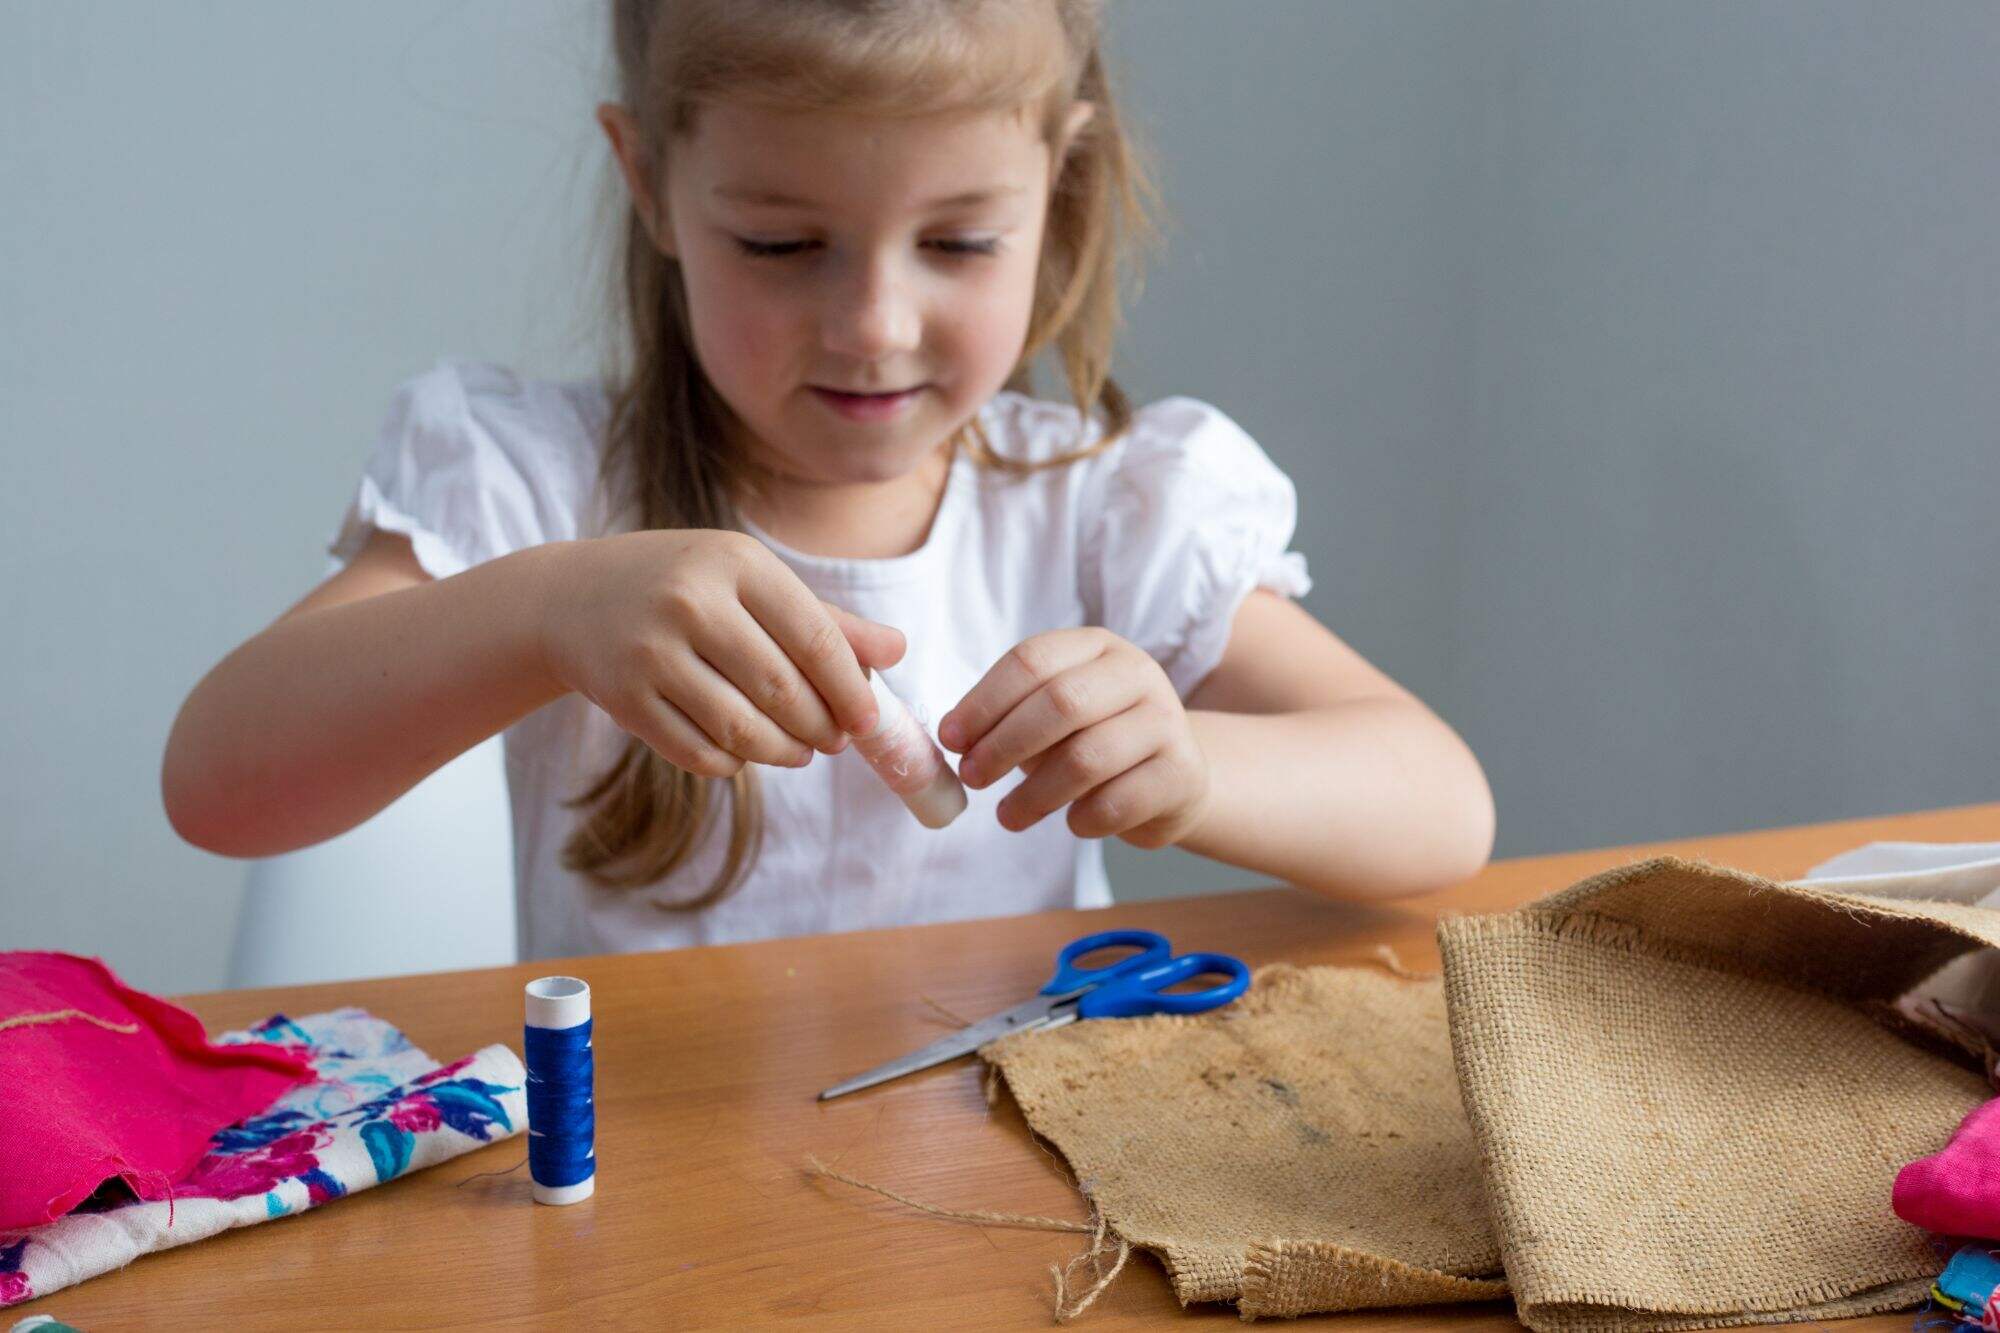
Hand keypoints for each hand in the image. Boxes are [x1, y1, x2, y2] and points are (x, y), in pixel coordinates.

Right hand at [536, 530, 904, 776]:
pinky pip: (698, 753)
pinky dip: (732, 763)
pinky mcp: (624, 698)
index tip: (869, 720)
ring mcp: (651, 652)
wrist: (570, 599)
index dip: (851, 690)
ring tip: (798, 751)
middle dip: (820, 727)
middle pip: (782, 691)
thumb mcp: (750, 582)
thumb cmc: (683, 587)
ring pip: (742, 729)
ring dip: (783, 753)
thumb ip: (825, 620)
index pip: (815, 639)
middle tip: (834, 740)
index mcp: (735, 562)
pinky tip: (744, 752)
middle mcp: (690, 602)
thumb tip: (898, 650)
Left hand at [938, 628, 1210, 847]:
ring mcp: (1167, 721)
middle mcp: (1138, 673)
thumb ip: (1010, 717)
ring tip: (1008, 816)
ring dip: (1035, 794)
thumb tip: (956, 737)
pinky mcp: (1183, 773)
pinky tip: (1072, 821)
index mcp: (1097, 646)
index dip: (983, 701)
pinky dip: (1083, 819)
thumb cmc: (1097, 739)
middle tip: (972, 778)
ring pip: (1087, 758)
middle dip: (1004, 745)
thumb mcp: (1055, 715)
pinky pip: (1118, 802)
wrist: (1175, 777)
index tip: (950, 739)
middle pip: (1060, 703)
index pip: (1032, 660)